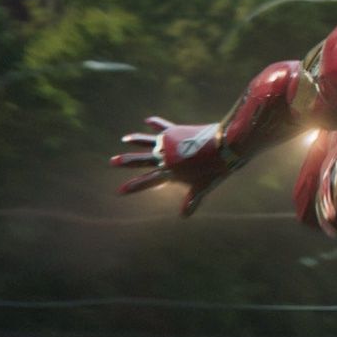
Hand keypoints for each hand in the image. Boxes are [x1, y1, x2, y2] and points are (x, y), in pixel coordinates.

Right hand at [110, 117, 229, 215]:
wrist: (225, 146)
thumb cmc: (215, 169)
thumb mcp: (202, 187)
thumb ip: (192, 199)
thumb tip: (184, 216)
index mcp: (170, 172)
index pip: (148, 181)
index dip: (134, 186)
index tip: (120, 190)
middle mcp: (166, 157)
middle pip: (142, 160)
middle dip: (127, 161)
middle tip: (112, 161)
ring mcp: (171, 143)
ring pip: (149, 141)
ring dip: (137, 140)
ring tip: (125, 139)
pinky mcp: (178, 131)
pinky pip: (165, 126)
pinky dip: (157, 123)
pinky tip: (148, 120)